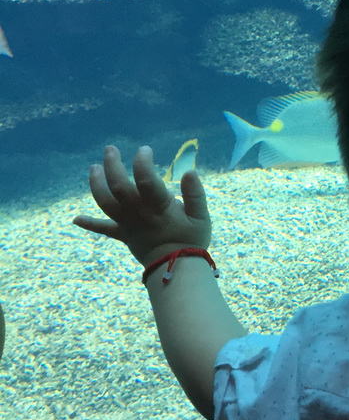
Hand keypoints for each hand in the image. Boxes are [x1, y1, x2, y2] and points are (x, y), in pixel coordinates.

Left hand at [73, 145, 211, 265]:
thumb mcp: (201, 216)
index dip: (142, 162)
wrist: (177, 269)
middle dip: (112, 165)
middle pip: (119, 187)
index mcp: (158, 207)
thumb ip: (195, 194)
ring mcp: (128, 224)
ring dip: (96, 184)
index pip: (146, 180)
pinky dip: (90, 224)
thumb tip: (190, 171)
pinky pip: (104, 229)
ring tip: (93, 168)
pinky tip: (76, 219)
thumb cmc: (191, 240)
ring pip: (106, 202)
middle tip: (110, 149)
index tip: (144, 150)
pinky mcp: (124, 234)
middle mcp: (138, 213)